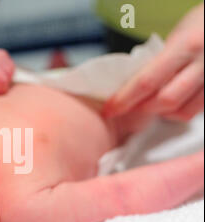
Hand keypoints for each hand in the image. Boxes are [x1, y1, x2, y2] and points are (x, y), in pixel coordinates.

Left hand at [103, 3, 203, 121]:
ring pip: (181, 112)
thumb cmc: (199, 27)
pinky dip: (176, 112)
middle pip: (165, 101)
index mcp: (186, 46)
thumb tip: (125, 85)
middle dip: (142, 107)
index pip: (147, 81)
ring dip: (161, 113)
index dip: (124, 100)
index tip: (108, 110)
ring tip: (151, 102)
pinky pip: (193, 112)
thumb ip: (154, 62)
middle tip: (129, 106)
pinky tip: (169, 103)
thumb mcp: (174, 38)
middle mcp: (204, 64)